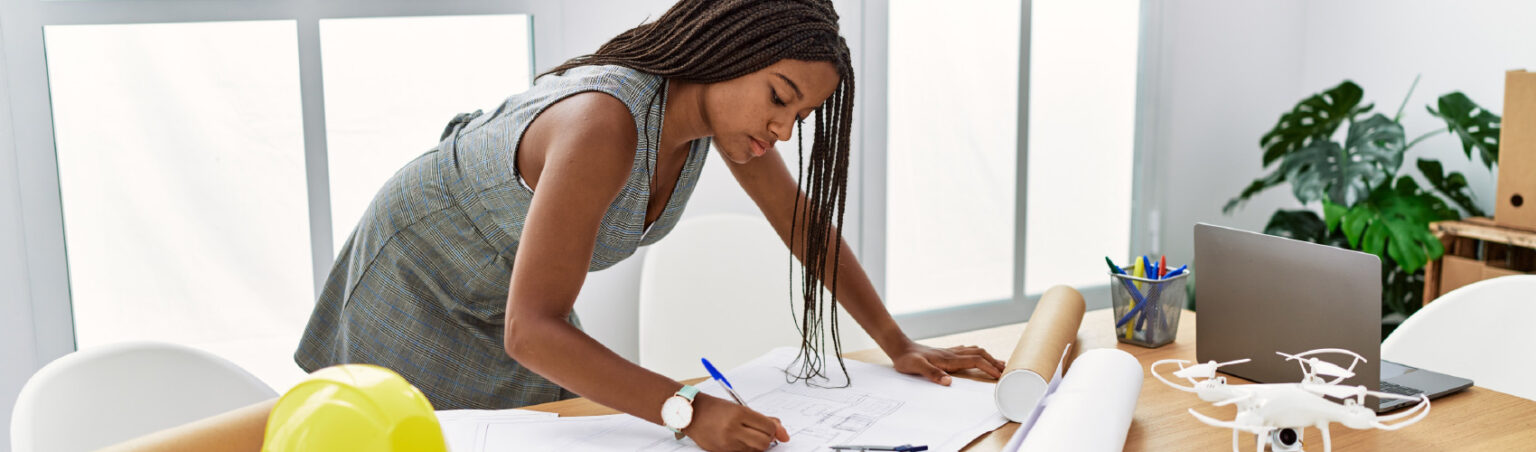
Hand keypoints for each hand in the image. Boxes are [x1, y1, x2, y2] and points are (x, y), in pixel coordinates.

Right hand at [680, 394, 790, 450]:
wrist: (691, 414)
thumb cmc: (715, 408)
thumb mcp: (740, 408)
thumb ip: (762, 419)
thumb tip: (783, 432)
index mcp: (739, 413)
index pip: (768, 427)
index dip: (774, 429)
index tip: (773, 428)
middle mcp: (733, 429)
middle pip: (764, 442)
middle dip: (768, 439)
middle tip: (762, 433)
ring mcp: (727, 442)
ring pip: (755, 450)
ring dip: (756, 444)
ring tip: (747, 434)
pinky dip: (746, 449)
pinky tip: (739, 440)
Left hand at [891, 342, 1006, 384]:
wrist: (900, 347)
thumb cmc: (907, 359)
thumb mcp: (916, 368)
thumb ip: (932, 374)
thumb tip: (949, 382)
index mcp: (948, 359)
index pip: (975, 360)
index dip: (989, 367)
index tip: (1000, 375)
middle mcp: (952, 353)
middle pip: (980, 354)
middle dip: (994, 361)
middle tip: (1006, 370)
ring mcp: (949, 352)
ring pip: (975, 351)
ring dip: (988, 357)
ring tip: (998, 363)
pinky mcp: (946, 352)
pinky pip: (967, 351)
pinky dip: (977, 354)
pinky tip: (978, 356)